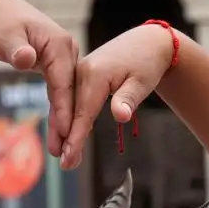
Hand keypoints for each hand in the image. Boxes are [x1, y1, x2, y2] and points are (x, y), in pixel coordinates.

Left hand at [0, 0, 80, 159]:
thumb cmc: (0, 24)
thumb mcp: (6, 36)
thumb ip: (17, 49)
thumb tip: (27, 59)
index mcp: (60, 44)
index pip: (64, 81)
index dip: (65, 107)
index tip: (67, 131)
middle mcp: (68, 52)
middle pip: (71, 92)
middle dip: (70, 123)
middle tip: (70, 153)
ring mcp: (64, 59)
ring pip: (67, 95)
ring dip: (67, 123)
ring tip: (66, 153)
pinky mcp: (57, 66)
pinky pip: (60, 92)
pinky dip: (59, 112)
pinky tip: (60, 134)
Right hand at [59, 22, 177, 170]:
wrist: (146, 42)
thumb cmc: (147, 62)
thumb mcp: (142, 81)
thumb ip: (128, 99)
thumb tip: (121, 117)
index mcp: (95, 74)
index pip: (83, 112)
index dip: (76, 137)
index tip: (70, 156)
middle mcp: (81, 72)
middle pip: (70, 111)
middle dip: (66, 139)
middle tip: (66, 165)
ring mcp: (78, 73)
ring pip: (66, 107)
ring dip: (62, 132)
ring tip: (62, 157)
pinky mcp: (79, 76)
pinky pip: (70, 100)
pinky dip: (66, 119)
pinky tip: (64, 137)